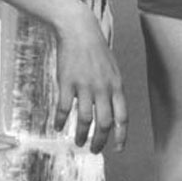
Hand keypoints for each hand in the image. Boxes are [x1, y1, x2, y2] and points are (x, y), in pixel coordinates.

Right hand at [53, 9, 127, 153]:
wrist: (79, 30)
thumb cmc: (96, 50)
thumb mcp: (112, 69)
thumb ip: (113, 89)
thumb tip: (112, 109)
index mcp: (117, 86)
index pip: (123, 117)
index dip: (122, 135)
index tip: (119, 148)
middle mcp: (103, 88)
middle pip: (105, 123)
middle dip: (101, 140)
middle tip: (95, 150)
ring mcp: (85, 86)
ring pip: (86, 119)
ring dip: (82, 134)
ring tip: (79, 142)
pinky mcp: (67, 83)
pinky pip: (64, 108)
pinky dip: (61, 121)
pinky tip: (59, 127)